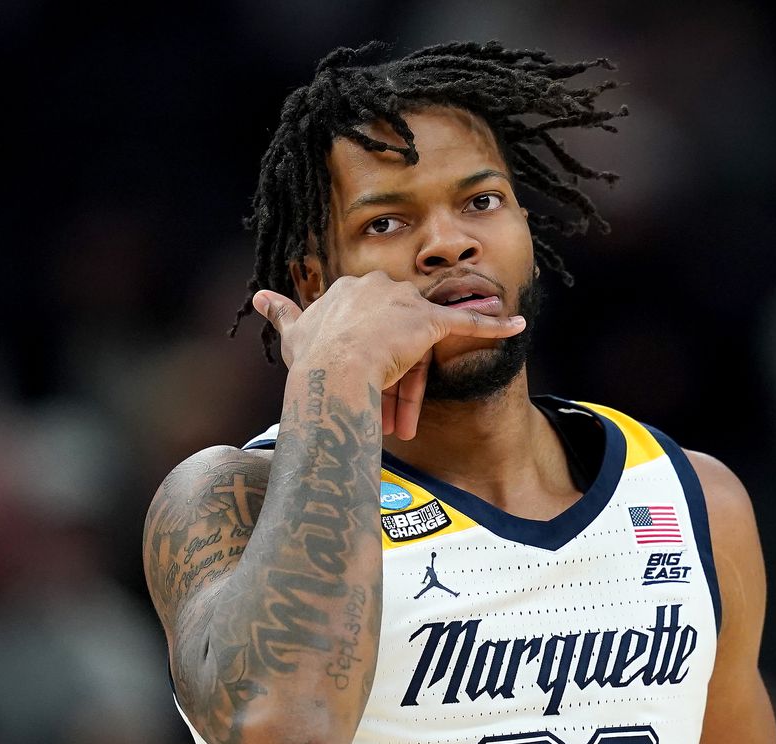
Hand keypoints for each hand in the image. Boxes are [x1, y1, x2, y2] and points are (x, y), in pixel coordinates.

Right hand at [251, 271, 525, 439]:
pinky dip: (494, 325)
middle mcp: (379, 286)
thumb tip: (259, 295)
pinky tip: (517, 326)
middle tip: (381, 418)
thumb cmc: (311, 360)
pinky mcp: (429, 321)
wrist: (330, 372)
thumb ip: (282, 312)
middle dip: (389, 380)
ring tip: (403, 425)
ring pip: (417, 346)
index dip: (367, 360)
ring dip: (412, 389)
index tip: (359, 389)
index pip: (370, 325)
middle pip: (395, 335)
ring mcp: (404, 302)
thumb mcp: (293, 333)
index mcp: (350, 289)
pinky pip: (468, 322)